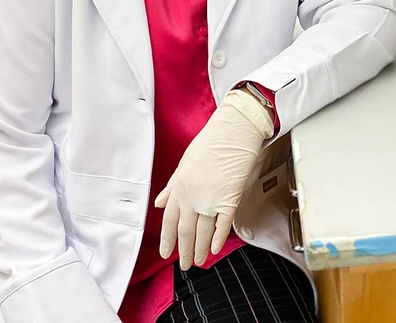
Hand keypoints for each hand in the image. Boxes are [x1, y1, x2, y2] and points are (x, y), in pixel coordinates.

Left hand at [155, 89, 273, 269]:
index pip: (169, 221)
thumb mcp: (184, 163)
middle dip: (185, 251)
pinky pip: (223, 225)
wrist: (235, 131)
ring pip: (203, 232)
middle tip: (185, 264)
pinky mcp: (230, 200)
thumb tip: (161, 201)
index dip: (167, 239)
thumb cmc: (211, 141)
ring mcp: (211, 200)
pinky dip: (219, 239)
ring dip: (201, 249)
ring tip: (200, 261)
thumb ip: (173, 186)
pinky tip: (216, 248)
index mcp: (179, 187)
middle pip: (186, 231)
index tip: (166, 252)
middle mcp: (193, 197)